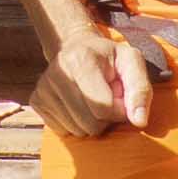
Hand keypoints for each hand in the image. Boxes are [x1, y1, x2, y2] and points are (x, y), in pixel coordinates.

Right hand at [29, 28, 153, 135]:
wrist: (75, 47)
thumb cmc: (109, 58)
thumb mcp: (132, 62)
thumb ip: (141, 90)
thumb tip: (139, 122)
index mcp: (81, 60)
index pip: (103, 108)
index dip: (119, 110)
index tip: (120, 96)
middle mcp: (57, 74)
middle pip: (91, 124)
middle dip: (106, 118)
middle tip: (106, 97)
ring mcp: (43, 89)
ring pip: (78, 131)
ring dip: (92, 121)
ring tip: (92, 100)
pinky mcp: (36, 102)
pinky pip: (65, 131)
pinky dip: (76, 124)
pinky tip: (78, 104)